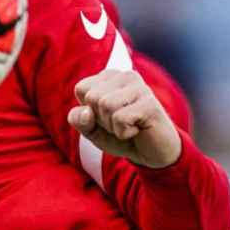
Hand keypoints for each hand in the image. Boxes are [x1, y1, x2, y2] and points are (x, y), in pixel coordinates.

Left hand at [67, 69, 181, 168]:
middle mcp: (125, 76)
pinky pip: (120, 118)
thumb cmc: (120, 135)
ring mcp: (140, 87)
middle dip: (102, 119)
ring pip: (105, 105)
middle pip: (93, 97)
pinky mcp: (150, 103)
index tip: (106, 117)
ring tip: (128, 125)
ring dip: (112, 126)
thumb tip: (87, 112)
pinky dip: (124, 132)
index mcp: (109, 76)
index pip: (82, 89)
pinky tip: (138, 130)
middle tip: (120, 123)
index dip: (89, 111)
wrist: (150, 154)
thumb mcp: (91, 129)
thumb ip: (79, 119)